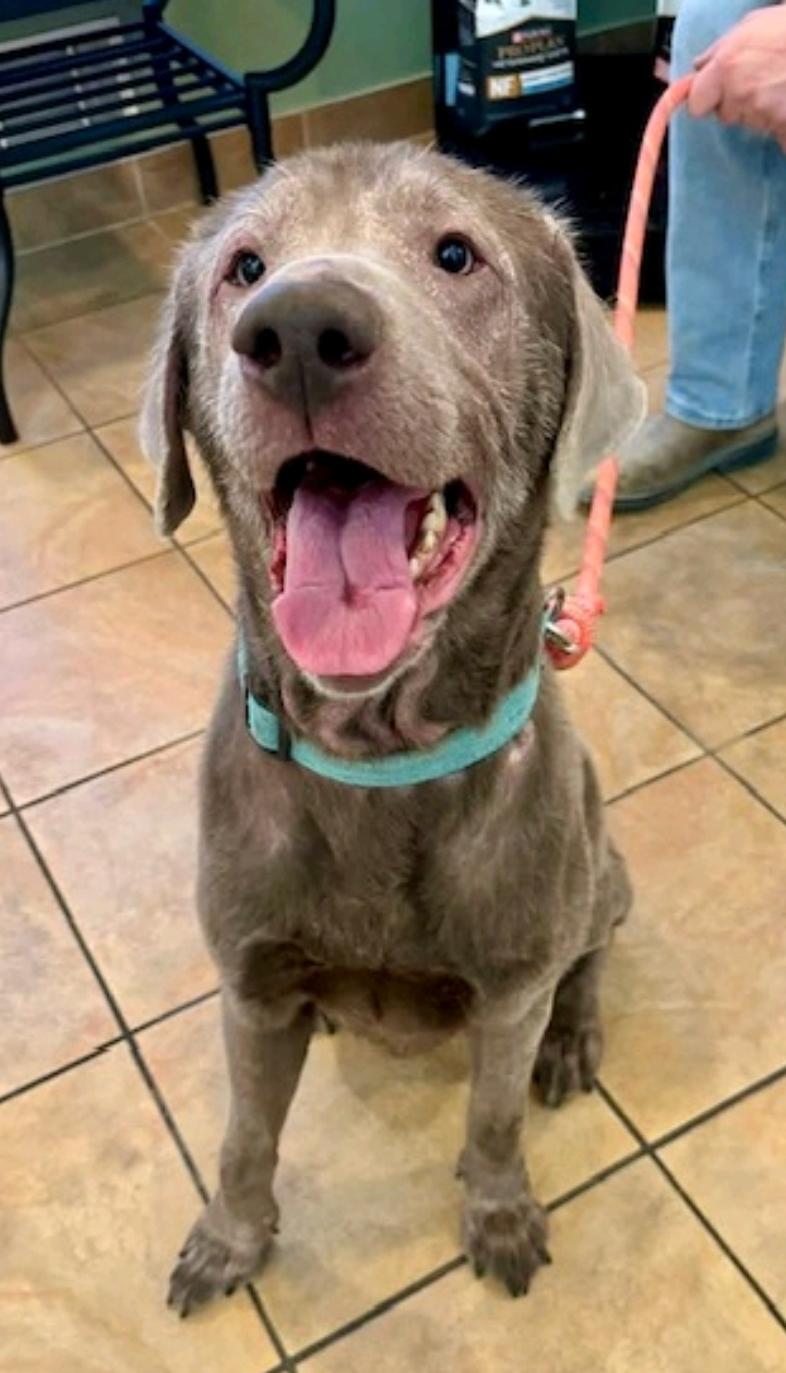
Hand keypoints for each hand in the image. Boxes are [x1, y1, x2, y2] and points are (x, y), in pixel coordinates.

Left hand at [689, 5, 785, 150]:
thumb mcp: (750, 26)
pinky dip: (780, 125)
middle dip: (736, 102)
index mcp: (725, 68)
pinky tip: (785, 107)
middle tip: (759, 81)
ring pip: (750, 122)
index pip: (696, 104)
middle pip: (725, 114)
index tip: (713, 94)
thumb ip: (719, 50)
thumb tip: (700, 65)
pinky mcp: (782, 127)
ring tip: (779, 85)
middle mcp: (740, 94)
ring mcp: (762, 113)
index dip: (705, 99)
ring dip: (761, 110)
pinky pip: (776, 134)